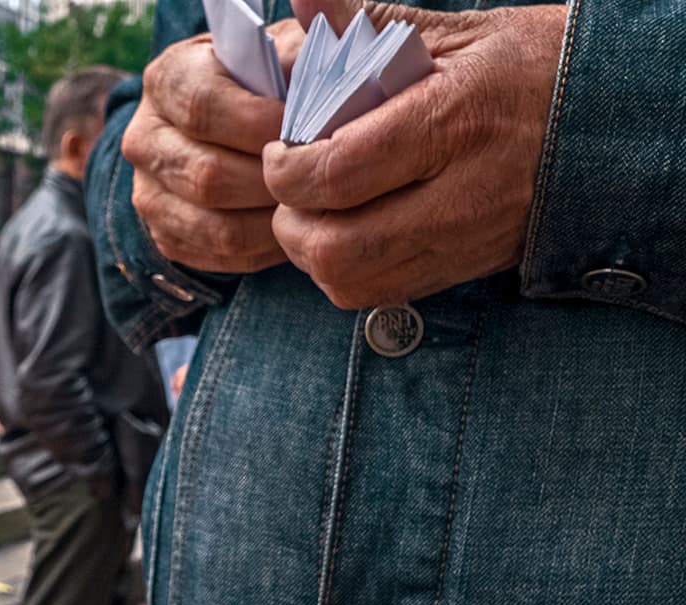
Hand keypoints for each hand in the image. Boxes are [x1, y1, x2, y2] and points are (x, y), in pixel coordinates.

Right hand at [124, 19, 303, 273]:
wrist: (227, 127)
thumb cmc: (261, 84)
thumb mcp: (276, 53)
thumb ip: (294, 60)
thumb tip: (319, 89)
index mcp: (166, 80)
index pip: (202, 108)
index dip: (260, 124)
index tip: (307, 130)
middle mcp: (144, 139)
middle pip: (207, 176)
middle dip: (273, 182)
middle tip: (320, 180)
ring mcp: (147, 193)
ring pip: (215, 226)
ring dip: (272, 223)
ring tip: (312, 209)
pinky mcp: (164, 236)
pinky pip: (218, 256)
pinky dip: (263, 250)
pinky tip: (292, 229)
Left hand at [263, 2, 564, 307]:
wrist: (609, 123)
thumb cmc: (525, 69)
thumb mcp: (454, 34)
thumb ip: (365, 23)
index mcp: (451, 122)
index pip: (337, 171)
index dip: (286, 169)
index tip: (280, 148)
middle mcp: (458, 194)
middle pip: (336, 245)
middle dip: (290, 221)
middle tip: (288, 190)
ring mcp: (461, 241)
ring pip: (351, 280)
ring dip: (311, 253)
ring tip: (310, 214)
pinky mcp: (460, 269)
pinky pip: (377, 293)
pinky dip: (342, 272)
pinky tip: (343, 235)